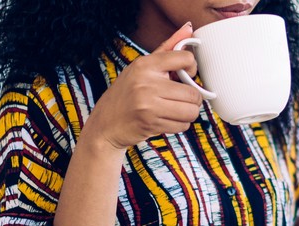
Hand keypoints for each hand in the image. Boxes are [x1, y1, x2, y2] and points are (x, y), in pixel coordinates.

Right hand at [84, 23, 204, 150]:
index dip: (192, 68)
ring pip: (191, 111)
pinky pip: (183, 125)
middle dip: (192, 99)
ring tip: (175, 110)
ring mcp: (148, 104)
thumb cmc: (127, 92)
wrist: (106, 123)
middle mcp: (146, 83)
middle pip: (193, 93)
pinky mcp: (151, 123)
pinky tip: (167, 119)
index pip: (185, 58)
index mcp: (145, 64)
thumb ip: (168, 47)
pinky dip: (180, 124)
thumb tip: (189, 28)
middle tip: (181, 98)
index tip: (186, 74)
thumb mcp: (143, 66)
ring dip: (188, 113)